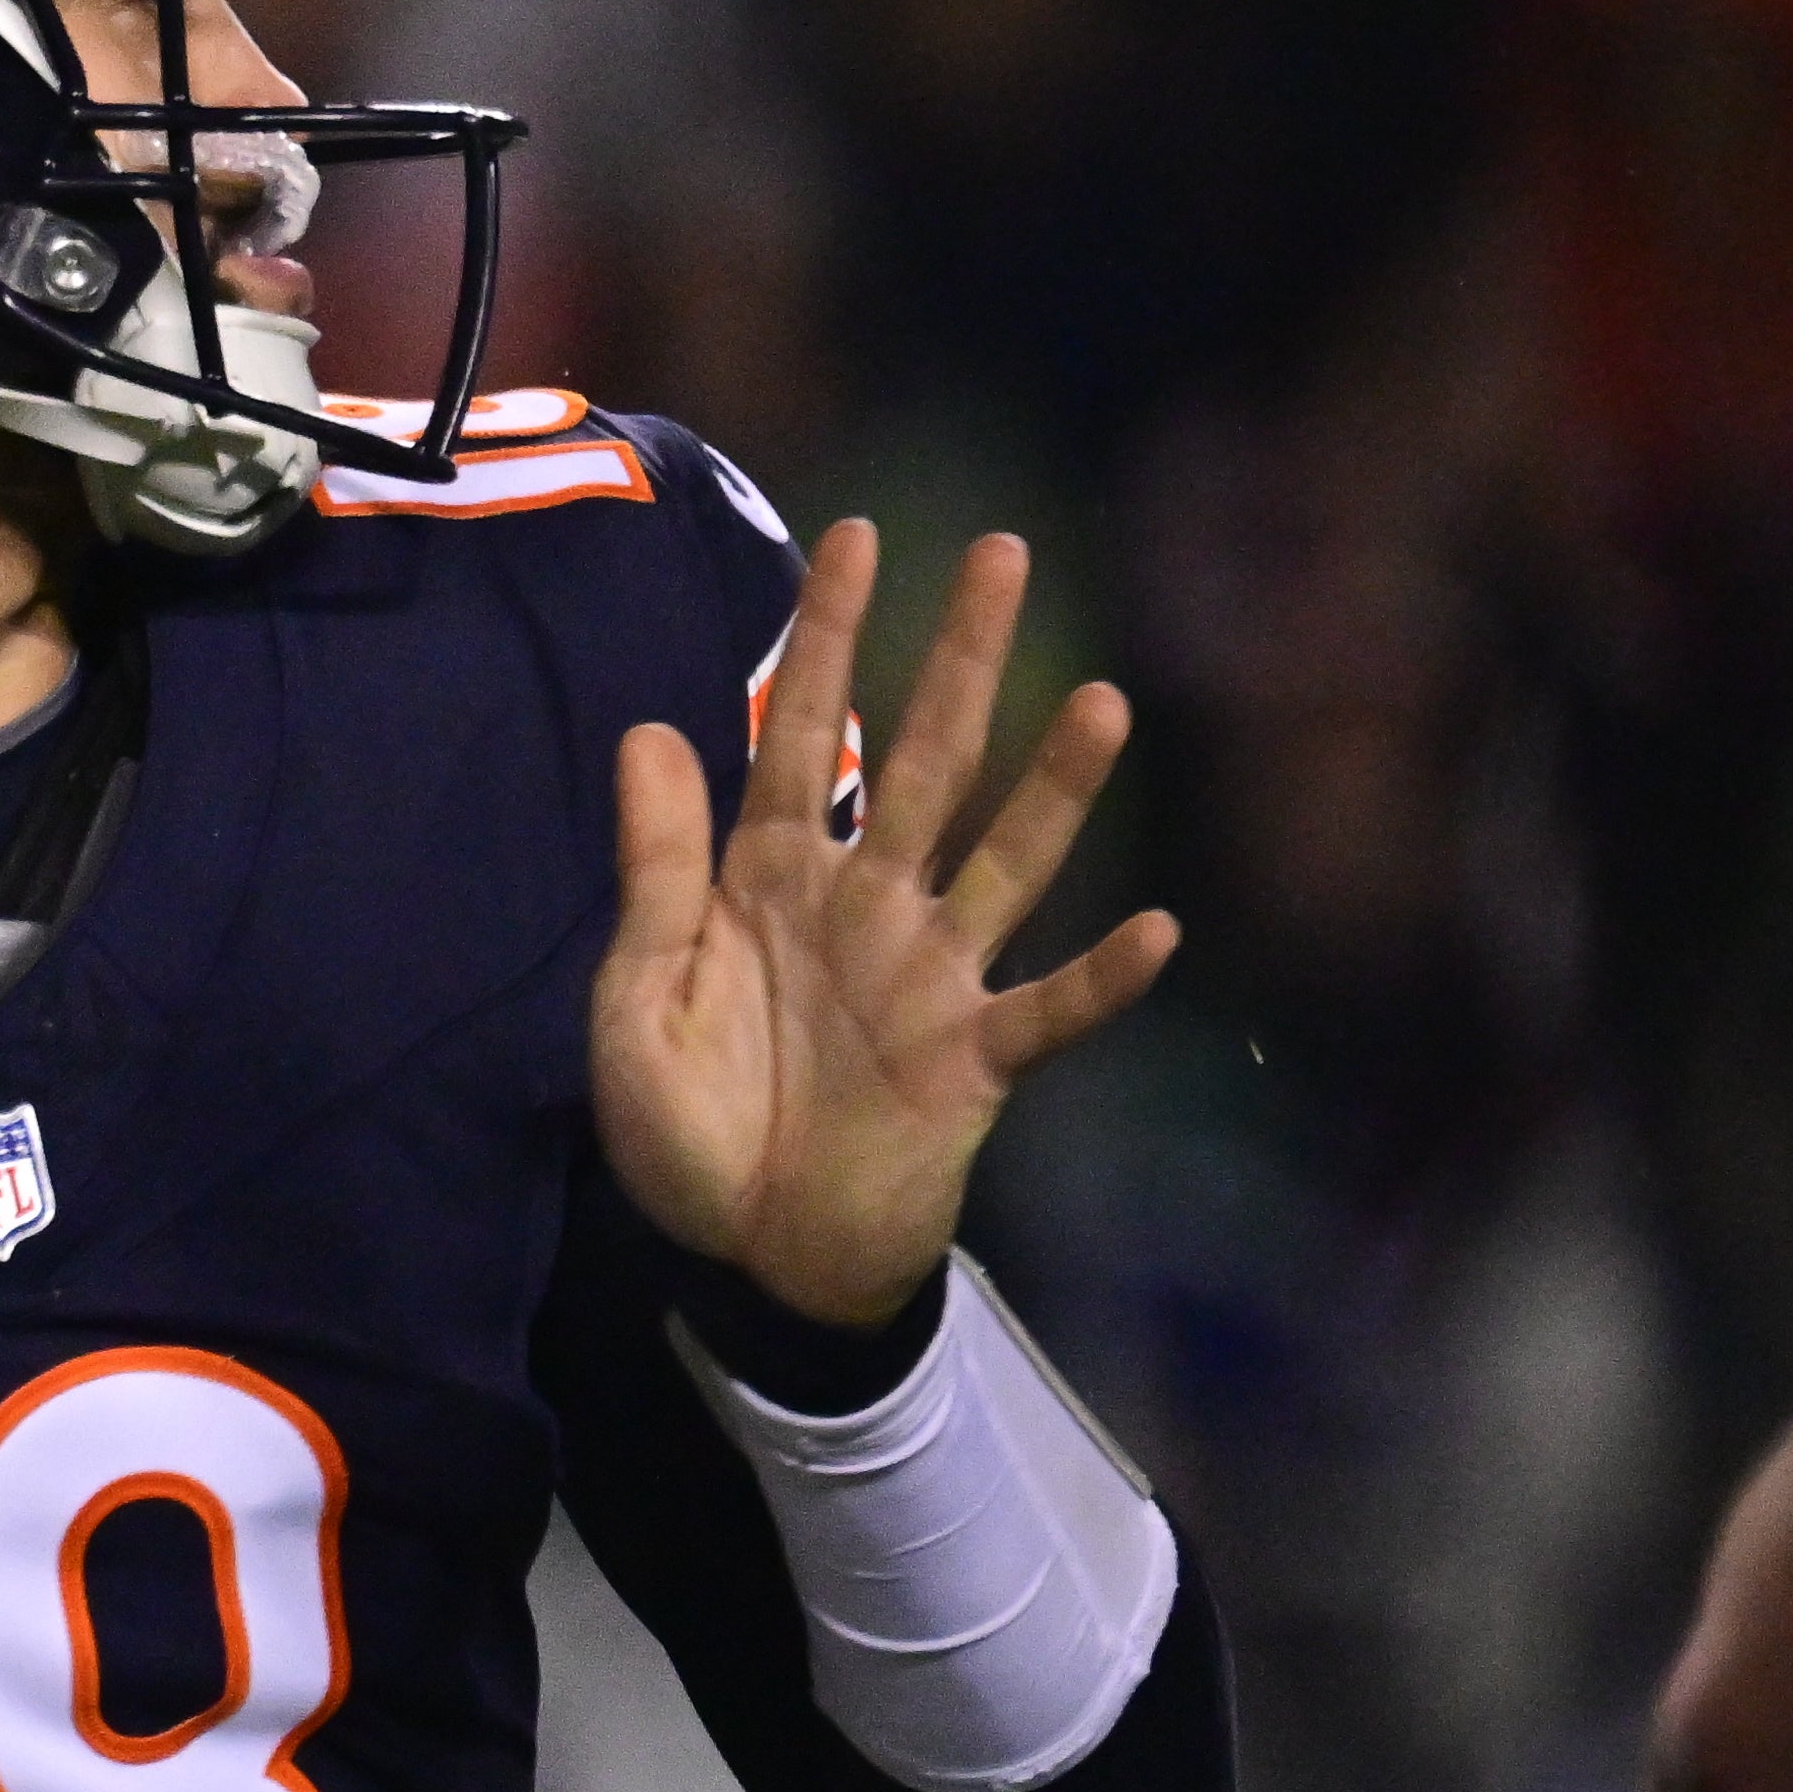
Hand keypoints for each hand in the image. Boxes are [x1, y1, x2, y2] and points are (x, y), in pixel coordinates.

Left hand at [589, 521, 1179, 1330]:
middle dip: (957, 660)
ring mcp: (930, 978)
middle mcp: (865, 904)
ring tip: (1101, 700)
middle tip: (1000, 552)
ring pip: (1003, 861)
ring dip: (1054, 789)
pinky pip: (1048, 1012)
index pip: (800, 732)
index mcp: (771, 877)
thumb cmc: (686, 1126)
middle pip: (922, 760)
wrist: (745, 1256)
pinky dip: (1100, 979)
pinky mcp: (973, 1064)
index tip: (856, 535)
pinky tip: (1154, 930)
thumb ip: (655, 870)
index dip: (828, 637)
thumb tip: (649, 728)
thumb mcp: (638, 995)